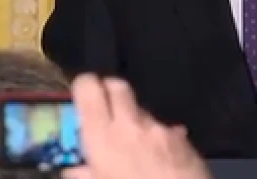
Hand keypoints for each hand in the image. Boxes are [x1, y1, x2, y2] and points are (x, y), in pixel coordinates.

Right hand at [62, 74, 210, 178]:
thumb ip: (86, 175)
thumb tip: (74, 170)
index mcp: (102, 138)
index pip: (88, 89)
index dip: (84, 86)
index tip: (81, 94)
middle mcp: (130, 125)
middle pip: (118, 86)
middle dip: (110, 90)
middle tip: (105, 107)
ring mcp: (159, 129)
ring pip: (142, 111)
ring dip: (135, 121)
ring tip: (134, 146)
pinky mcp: (182, 139)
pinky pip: (164, 130)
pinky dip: (157, 139)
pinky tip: (158, 158)